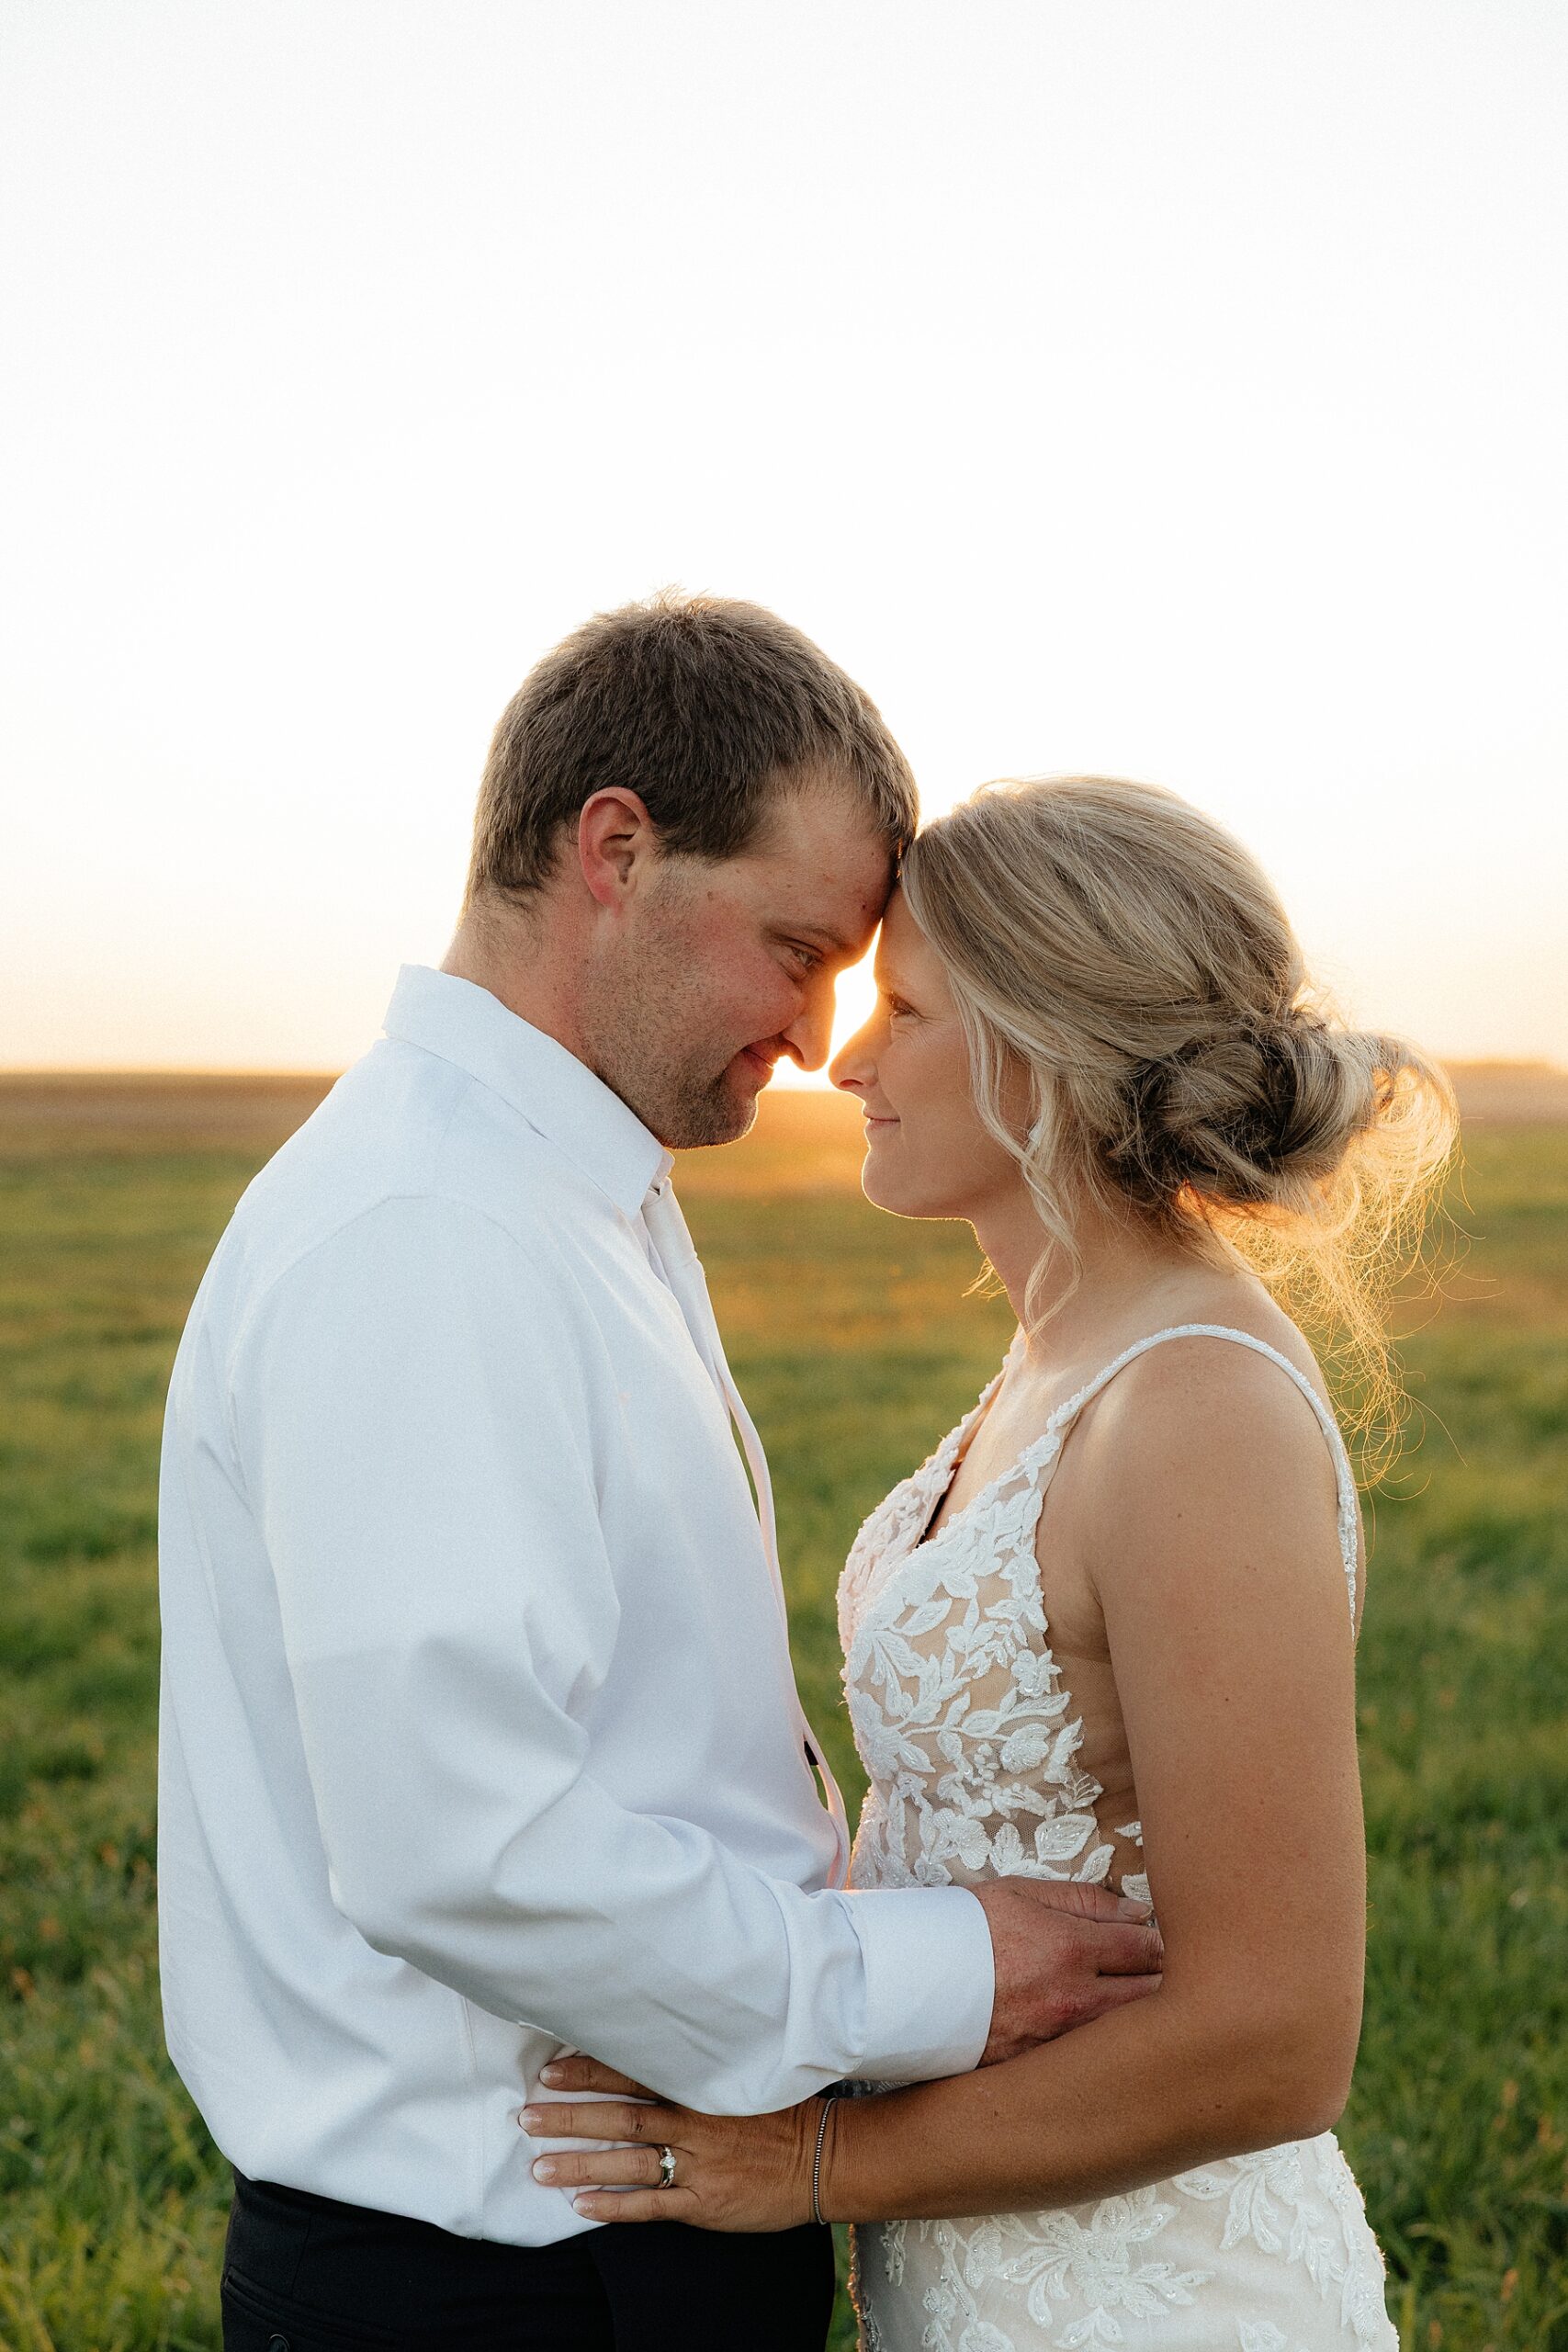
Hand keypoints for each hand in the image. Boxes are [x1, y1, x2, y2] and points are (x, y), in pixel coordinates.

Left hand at [520, 2057, 821, 2232]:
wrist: (823, 2158)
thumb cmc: (781, 2112)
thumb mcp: (742, 2075)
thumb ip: (698, 2067)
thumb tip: (651, 2046)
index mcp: (699, 2087)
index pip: (634, 2073)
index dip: (590, 2072)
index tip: (551, 2070)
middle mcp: (692, 2122)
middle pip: (620, 2116)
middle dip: (571, 2117)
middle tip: (527, 2116)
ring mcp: (698, 2165)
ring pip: (628, 2163)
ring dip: (580, 2165)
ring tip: (539, 2168)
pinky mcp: (704, 2204)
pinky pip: (651, 2207)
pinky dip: (614, 2207)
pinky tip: (581, 2207)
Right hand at [974, 1879, 1162, 2064]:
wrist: (911, 1981)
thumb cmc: (966, 1928)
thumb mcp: (1021, 1892)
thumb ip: (1085, 1900)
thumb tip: (1138, 1914)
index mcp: (1072, 1948)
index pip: (1149, 1948)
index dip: (1159, 1942)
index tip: (1155, 1939)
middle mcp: (1074, 2000)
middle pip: (1153, 1997)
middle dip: (1165, 1981)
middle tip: (1156, 1969)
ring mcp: (1060, 2039)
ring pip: (1130, 2031)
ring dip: (1141, 2015)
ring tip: (1133, 1998)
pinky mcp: (1043, 2065)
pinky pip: (1095, 2054)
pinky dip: (1106, 2042)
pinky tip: (1099, 2029)